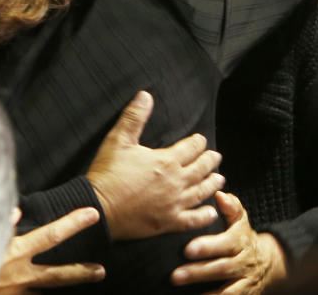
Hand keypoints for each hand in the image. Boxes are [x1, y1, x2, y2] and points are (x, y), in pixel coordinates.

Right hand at [0, 207, 104, 293]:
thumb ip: (1, 226)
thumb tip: (17, 212)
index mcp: (14, 253)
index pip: (51, 235)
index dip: (73, 224)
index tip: (93, 214)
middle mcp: (19, 275)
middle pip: (57, 275)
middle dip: (80, 273)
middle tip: (101, 272)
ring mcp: (12, 293)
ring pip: (41, 293)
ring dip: (54, 289)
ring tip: (75, 286)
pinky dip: (31, 294)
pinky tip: (37, 293)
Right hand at [86, 90, 224, 239]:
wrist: (97, 208)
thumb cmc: (107, 173)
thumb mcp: (118, 140)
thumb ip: (134, 117)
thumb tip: (145, 95)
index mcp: (167, 161)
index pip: (192, 148)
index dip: (198, 142)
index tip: (201, 140)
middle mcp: (176, 182)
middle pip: (201, 168)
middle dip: (210, 160)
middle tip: (216, 156)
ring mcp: (173, 203)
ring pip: (201, 191)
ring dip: (212, 184)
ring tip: (220, 179)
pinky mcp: (167, 222)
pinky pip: (192, 219)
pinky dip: (204, 215)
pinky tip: (211, 212)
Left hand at [171, 192, 286, 293]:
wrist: (266, 263)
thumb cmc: (243, 238)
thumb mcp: (240, 221)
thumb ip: (231, 207)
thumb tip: (219, 194)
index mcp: (241, 240)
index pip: (226, 243)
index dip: (208, 246)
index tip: (188, 249)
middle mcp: (243, 262)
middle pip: (222, 268)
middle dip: (198, 272)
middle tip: (175, 275)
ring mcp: (244, 281)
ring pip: (224, 290)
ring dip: (204, 293)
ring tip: (181, 288)